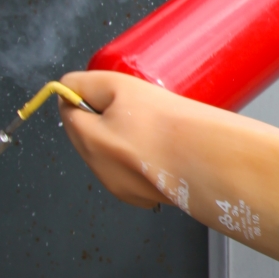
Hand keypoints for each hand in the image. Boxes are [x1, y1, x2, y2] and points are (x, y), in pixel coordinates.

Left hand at [59, 70, 278, 264]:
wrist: (211, 160)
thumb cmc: (171, 124)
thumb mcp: (122, 87)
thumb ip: (89, 84)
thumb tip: (67, 84)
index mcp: (90, 142)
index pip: (69, 112)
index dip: (81, 93)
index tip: (99, 82)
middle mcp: (102, 170)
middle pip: (89, 135)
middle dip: (102, 116)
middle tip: (131, 97)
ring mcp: (127, 188)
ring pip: (115, 154)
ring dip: (125, 137)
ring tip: (155, 119)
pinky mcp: (153, 195)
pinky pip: (140, 172)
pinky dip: (146, 158)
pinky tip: (166, 145)